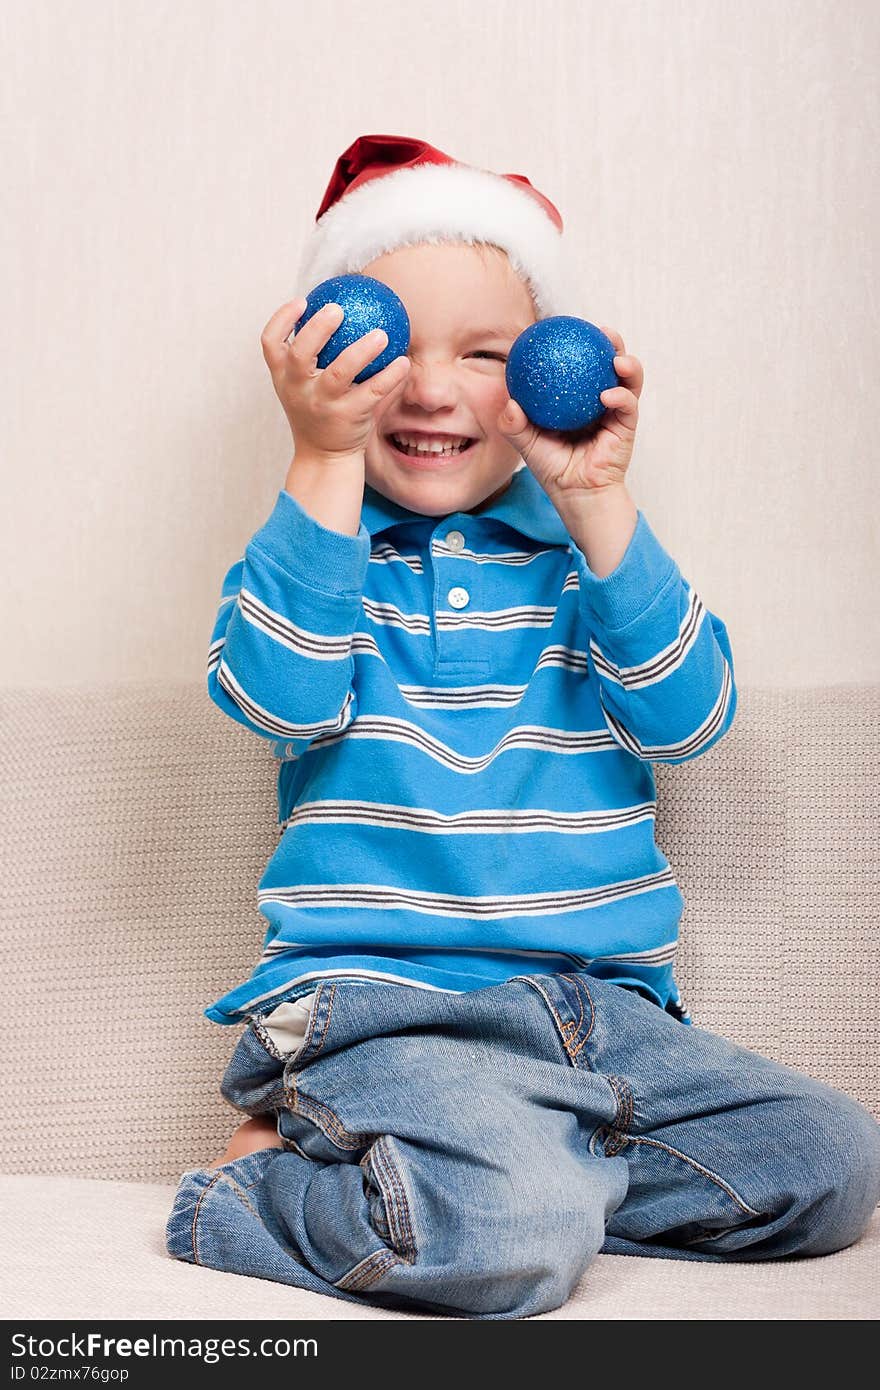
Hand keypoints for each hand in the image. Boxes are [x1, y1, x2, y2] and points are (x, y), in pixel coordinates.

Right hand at [260, 296, 411, 458]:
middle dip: (317, 328)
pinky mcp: (348, 418)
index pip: (271, 343)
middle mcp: (298, 389)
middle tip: (338, 309)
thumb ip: (312, 355)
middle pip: (300, 354)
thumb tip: (340, 310)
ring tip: (382, 335)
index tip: (302, 301)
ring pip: (340, 373)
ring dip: (362, 351)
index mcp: (283, 377)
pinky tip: (404, 362)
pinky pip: (373, 391)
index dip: (283, 319)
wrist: (323, 457)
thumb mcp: (304, 386)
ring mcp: (323, 405)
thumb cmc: (319, 411)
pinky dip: (390, 375)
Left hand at [497, 326, 642, 499]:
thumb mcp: (527, 443)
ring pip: (627, 380)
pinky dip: (620, 397)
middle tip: (601, 331)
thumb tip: (510, 403)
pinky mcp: (626, 427)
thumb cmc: (552, 468)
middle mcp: (599, 401)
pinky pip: (627, 406)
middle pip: (609, 364)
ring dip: (627, 364)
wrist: (576, 495)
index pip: (580, 365)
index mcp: (578, 399)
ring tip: (617, 356)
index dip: (577, 345)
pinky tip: (608, 396)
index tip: (567, 328)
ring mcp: (615, 412)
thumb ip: (514, 424)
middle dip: (611, 343)